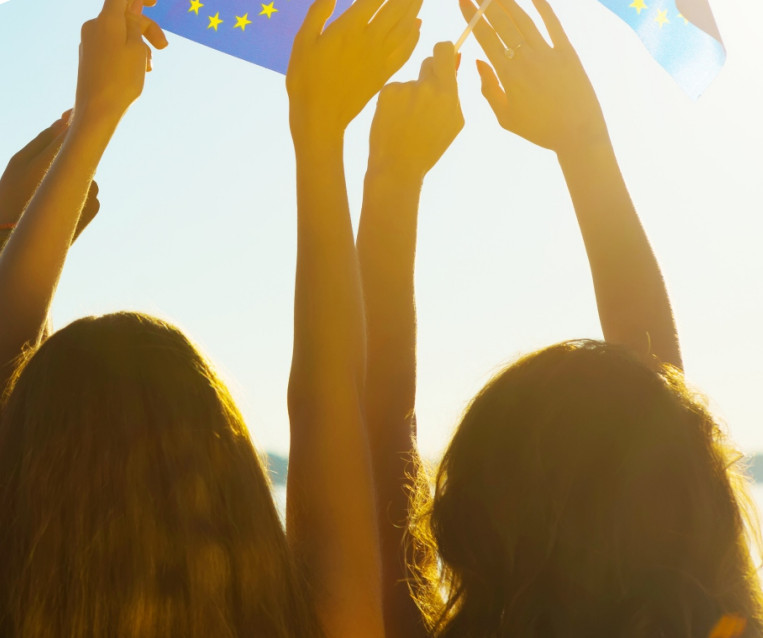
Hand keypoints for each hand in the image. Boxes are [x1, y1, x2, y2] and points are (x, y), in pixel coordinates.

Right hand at [0, 114, 99, 241]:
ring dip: (74, 173)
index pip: (75, 136)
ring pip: (85, 172)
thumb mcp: (19, 162)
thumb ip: (43, 140)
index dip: (76, 122)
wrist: (18, 235)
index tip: (74, 112)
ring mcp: (92, 193)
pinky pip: (88, 189)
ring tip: (51, 187)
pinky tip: (59, 200)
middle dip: (74, 150)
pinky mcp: (97, 207)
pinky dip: (77, 189)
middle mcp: (81, 177)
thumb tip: (62, 121)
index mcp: (59, 163)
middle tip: (61, 150)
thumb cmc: (11, 193)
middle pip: (83, 155)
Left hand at [73, 0, 166, 127]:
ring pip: (121, 34)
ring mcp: (90, 41)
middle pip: (124, 16)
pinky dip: (128, 54)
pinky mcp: (90, 56)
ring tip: (149, 67)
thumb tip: (132, 9)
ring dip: (140, 46)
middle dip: (147, 28)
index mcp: (106, 20)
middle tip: (163, 47)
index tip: (155, 2)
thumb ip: (135, 25)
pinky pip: (113, 46)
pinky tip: (137, 71)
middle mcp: (94, 26)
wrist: (97, 109)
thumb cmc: (120, 80)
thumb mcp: (136, 49)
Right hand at [287, 0, 422, 140]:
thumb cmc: (306, 79)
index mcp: (349, 27)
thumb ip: (318, 12)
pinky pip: (405, 52)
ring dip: (414, 10)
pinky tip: (417, 28)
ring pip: (405, 28)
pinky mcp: (384, 74)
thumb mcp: (303, 42)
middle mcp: (370, 40)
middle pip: (396, 9)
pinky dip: (414, 37)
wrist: (321, 116)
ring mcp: (380, 58)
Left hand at [369, 42, 463, 180]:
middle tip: (423, 100)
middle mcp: (426, 87)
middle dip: (428, 76)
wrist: (398, 166)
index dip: (444, 52)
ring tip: (407, 121)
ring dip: (410, 95)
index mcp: (447, 94)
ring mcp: (405, 88)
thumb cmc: (428, 149)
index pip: (444, 50)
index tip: (443, 59)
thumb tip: (456, 60)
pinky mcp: (386, 92)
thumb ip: (455, 92)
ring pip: (410, 81)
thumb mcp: (453, 123)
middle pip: (428, 62)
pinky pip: (395, 89)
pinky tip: (394, 121)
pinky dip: (394, 102)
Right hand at [459, 0, 606, 152]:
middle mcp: (526, 59)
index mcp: (508, 75)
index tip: (463, 2)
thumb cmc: (539, 129)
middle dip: (486, 5)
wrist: (576, 132)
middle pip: (502, 24)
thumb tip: (477, 62)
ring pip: (524, 20)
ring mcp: (548, 53)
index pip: (486, 39)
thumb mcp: (505, 117)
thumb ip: (489, 89)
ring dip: (508, 2)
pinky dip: (543, 6)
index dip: (472, 18)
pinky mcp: (568, 52)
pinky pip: (553, 24)